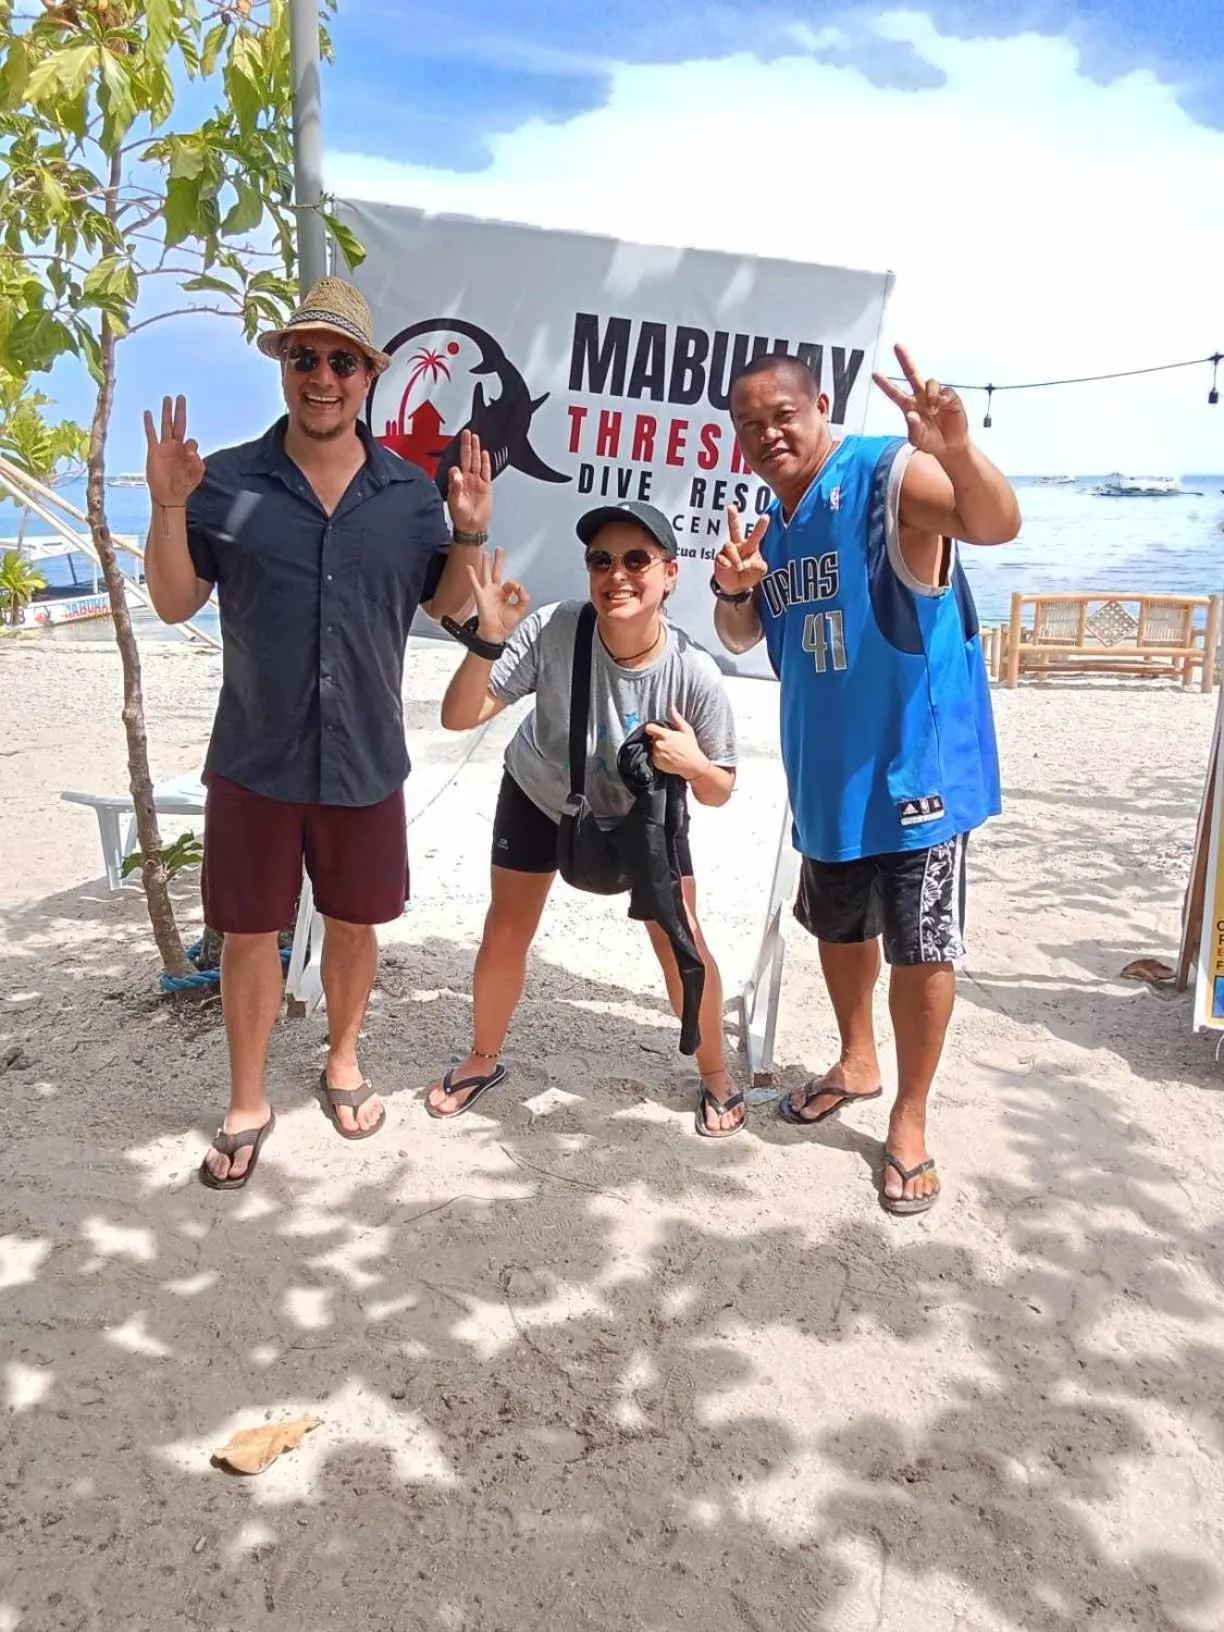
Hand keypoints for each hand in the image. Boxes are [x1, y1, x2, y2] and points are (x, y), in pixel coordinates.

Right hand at [143, 395, 204, 506]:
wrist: (168, 496)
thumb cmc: (184, 486)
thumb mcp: (195, 476)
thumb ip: (197, 464)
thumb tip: (193, 450)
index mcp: (187, 452)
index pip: (191, 441)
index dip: (191, 445)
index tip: (189, 454)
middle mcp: (176, 446)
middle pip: (178, 424)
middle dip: (180, 411)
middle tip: (181, 397)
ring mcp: (164, 447)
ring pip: (165, 425)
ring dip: (166, 412)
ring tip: (167, 398)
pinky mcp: (153, 451)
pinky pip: (151, 434)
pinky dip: (149, 424)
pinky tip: (148, 413)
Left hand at [446, 429, 491, 534]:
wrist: (473, 527)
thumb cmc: (461, 517)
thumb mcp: (455, 503)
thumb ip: (455, 488)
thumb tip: (456, 473)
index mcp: (457, 483)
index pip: (456, 467)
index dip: (457, 464)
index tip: (457, 464)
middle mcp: (466, 480)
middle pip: (467, 458)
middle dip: (467, 445)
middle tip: (466, 433)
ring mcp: (476, 482)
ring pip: (476, 461)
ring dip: (475, 450)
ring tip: (475, 438)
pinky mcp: (486, 487)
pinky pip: (485, 471)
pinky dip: (485, 462)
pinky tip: (484, 453)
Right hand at [467, 547, 528, 643]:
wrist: (495, 634)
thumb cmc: (504, 625)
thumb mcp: (519, 611)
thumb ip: (523, 600)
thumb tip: (524, 591)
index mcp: (504, 595)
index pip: (511, 583)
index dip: (517, 586)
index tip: (519, 592)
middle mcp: (495, 591)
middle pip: (497, 572)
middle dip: (498, 560)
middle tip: (499, 549)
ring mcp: (487, 593)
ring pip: (486, 574)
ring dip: (486, 563)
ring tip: (485, 552)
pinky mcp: (481, 596)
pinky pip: (475, 584)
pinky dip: (471, 575)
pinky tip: (468, 567)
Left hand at [645, 707, 710, 781]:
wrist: (693, 765)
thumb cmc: (691, 747)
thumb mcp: (687, 730)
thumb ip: (677, 718)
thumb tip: (671, 706)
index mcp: (666, 736)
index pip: (649, 728)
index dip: (652, 728)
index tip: (656, 730)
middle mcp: (659, 745)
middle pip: (652, 738)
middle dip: (658, 739)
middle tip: (668, 742)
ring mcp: (657, 755)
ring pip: (652, 748)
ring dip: (657, 748)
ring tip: (669, 750)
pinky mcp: (656, 763)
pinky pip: (652, 757)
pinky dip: (658, 756)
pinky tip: (667, 757)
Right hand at [714, 507, 769, 596]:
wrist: (736, 587)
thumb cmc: (748, 574)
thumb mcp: (760, 571)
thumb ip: (759, 565)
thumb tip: (749, 562)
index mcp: (750, 546)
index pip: (756, 534)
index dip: (760, 526)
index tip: (766, 516)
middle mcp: (738, 546)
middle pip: (734, 529)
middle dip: (732, 517)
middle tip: (731, 507)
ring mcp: (727, 552)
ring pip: (729, 546)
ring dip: (735, 558)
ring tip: (739, 567)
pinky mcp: (719, 560)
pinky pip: (721, 558)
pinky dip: (726, 563)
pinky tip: (728, 566)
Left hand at [872, 343, 968, 460]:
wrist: (950, 446)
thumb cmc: (931, 442)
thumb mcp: (918, 440)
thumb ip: (914, 428)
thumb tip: (911, 415)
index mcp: (909, 407)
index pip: (894, 393)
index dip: (885, 384)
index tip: (874, 374)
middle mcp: (920, 398)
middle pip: (911, 373)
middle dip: (904, 359)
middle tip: (897, 346)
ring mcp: (935, 396)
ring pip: (929, 382)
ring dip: (930, 393)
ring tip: (933, 409)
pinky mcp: (950, 397)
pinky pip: (945, 390)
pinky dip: (942, 397)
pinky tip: (942, 405)